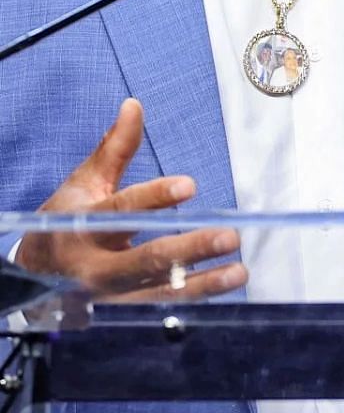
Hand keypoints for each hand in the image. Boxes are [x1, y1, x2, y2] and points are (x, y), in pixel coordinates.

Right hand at [15, 99, 246, 300]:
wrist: (35, 273)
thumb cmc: (66, 220)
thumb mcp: (83, 183)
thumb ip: (114, 148)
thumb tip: (134, 105)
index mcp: (81, 225)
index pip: (120, 210)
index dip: (154, 197)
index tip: (189, 185)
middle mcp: (95, 264)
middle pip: (145, 258)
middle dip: (189, 249)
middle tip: (229, 236)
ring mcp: (111, 293)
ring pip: (159, 289)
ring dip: (203, 283)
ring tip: (239, 272)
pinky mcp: (125, 308)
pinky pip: (164, 304)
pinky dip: (196, 296)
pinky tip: (227, 285)